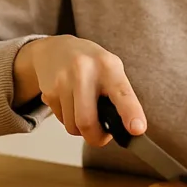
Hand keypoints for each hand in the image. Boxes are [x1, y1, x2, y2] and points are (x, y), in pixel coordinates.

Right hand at [12, 35, 145, 146]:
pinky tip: (71, 103)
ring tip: (85, 111)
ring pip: (73, 126)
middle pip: (87, 121)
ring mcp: (63, 81)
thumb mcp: (111, 69)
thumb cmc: (90, 63)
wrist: (55, 48)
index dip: (131, 112)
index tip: (137, 129)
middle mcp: (84, 71)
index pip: (122, 93)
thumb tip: (125, 129)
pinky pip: (61, 121)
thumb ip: (120, 95)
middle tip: (102, 137)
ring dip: (81, 128)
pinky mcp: (48, 92)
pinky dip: (69, 119)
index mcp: (108, 66)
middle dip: (96, 137)